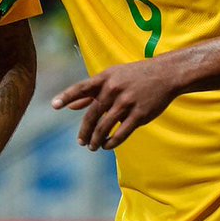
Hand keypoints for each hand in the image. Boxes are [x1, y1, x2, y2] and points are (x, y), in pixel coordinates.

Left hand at [52, 59, 179, 150]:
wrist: (166, 74)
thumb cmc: (134, 76)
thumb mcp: (112, 77)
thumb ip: (91, 92)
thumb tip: (71, 106)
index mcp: (105, 79)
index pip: (81, 88)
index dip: (66, 96)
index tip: (53, 105)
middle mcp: (114, 89)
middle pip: (92, 114)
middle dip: (84, 131)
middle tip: (80, 142)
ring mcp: (127, 102)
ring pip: (105, 126)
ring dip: (96, 139)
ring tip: (92, 146)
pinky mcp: (140, 114)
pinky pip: (122, 132)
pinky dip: (112, 142)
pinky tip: (106, 146)